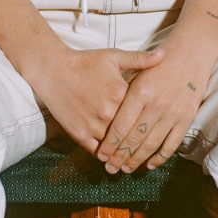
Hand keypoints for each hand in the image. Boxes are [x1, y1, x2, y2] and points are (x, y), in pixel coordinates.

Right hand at [34, 46, 164, 154]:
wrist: (54, 70)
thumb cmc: (85, 62)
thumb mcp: (113, 57)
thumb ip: (140, 59)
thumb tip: (163, 56)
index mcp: (120, 93)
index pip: (143, 113)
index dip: (150, 120)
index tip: (159, 126)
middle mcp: (108, 112)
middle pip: (131, 133)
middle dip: (140, 142)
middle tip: (151, 152)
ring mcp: (94, 125)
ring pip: (115, 146)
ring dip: (124, 153)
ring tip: (133, 161)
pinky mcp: (79, 134)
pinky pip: (97, 151)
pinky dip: (105, 155)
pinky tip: (112, 158)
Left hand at [95, 53, 208, 173]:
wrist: (190, 54)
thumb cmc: (159, 61)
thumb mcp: (137, 70)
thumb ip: (123, 91)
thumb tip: (106, 113)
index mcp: (140, 91)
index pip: (121, 125)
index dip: (110, 143)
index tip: (102, 154)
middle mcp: (156, 104)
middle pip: (134, 138)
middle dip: (120, 156)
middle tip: (110, 168)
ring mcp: (172, 113)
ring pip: (151, 144)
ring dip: (137, 159)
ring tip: (126, 169)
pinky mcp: (186, 118)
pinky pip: (171, 144)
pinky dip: (160, 157)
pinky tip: (150, 164)